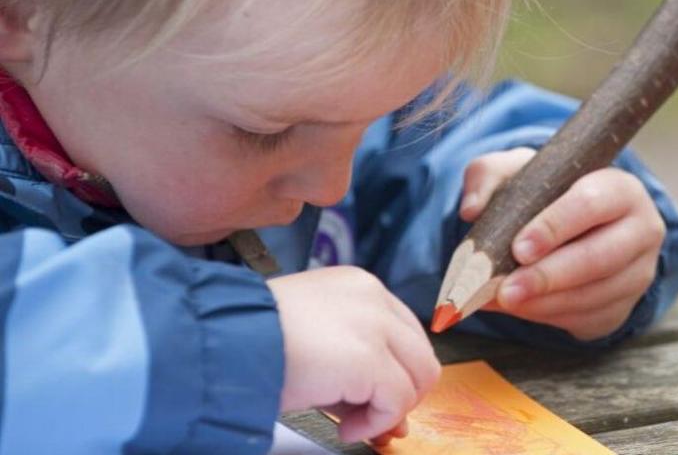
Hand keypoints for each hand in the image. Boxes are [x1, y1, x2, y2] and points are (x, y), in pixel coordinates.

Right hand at [268, 267, 439, 442]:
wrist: (219, 342)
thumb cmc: (251, 341)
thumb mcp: (314, 345)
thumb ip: (358, 373)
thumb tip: (395, 417)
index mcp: (359, 287)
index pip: (405, 334)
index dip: (397, 374)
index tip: (375, 401)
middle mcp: (373, 297)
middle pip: (421, 355)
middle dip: (402, 395)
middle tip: (368, 419)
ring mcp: (374, 325)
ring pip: (420, 377)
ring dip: (389, 410)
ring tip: (350, 422)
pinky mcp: (368, 358)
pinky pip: (397, 401)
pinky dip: (375, 424)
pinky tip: (344, 428)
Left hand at [460, 148, 665, 340]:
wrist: (576, 228)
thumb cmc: (548, 195)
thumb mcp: (518, 172)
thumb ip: (489, 175)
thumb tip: (471, 208)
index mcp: (620, 188)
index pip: (592, 204)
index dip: (555, 227)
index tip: (519, 248)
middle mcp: (642, 229)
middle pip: (599, 257)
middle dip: (548, 277)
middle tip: (507, 290)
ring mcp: (638, 272)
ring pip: (594, 295)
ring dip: (544, 304)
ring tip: (503, 302)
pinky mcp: (625, 306)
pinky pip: (589, 318)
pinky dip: (550, 317)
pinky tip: (521, 309)